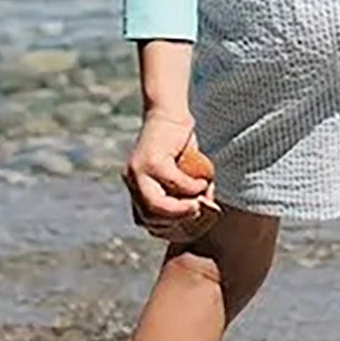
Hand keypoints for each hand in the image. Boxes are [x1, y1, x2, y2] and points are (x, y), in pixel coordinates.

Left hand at [123, 111, 218, 242]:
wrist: (170, 111)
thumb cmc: (180, 144)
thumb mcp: (182, 173)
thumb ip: (187, 192)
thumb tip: (207, 210)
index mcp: (136, 188)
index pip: (146, 221)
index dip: (170, 229)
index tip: (191, 227)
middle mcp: (132, 182)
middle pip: (150, 219)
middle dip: (178, 222)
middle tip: (199, 214)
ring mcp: (138, 172)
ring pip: (157, 206)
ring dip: (183, 209)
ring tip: (201, 202)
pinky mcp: (152, 161)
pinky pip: (175, 183)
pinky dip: (192, 187)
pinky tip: (204, 182)